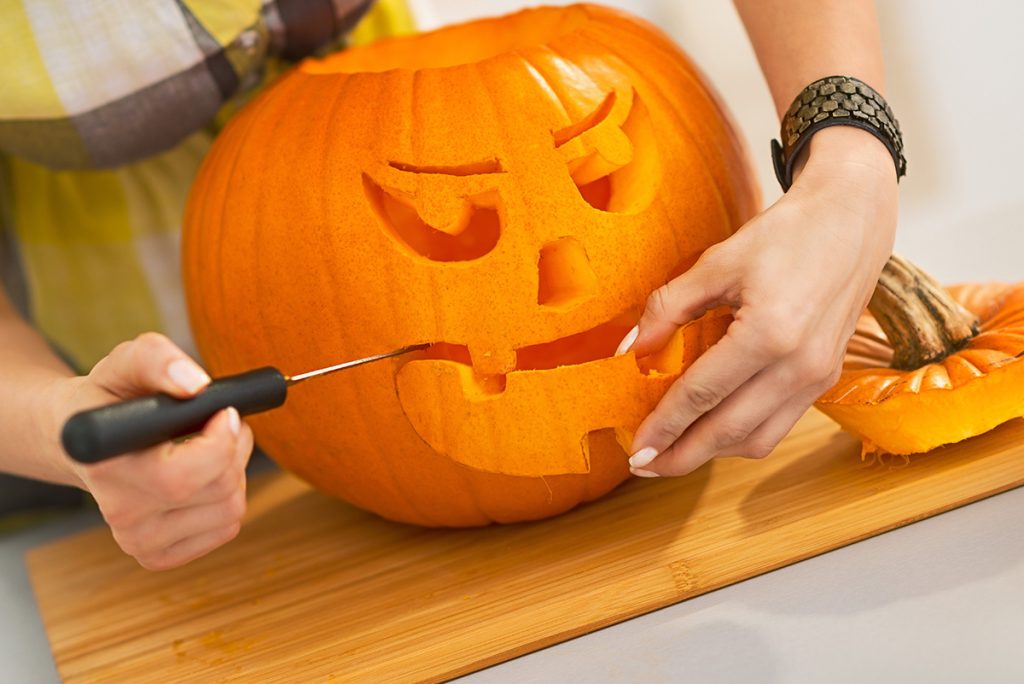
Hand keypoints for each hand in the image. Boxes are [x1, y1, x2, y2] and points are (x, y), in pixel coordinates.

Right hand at [56, 333, 252, 569]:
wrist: (84, 441)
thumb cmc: (109, 398)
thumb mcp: (126, 363)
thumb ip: (159, 360)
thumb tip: (197, 385)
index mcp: (107, 465)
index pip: (181, 477)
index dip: (220, 443)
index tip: (224, 412)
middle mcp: (120, 513)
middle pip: (220, 490)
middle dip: (236, 447)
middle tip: (224, 421)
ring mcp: (137, 541)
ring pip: (230, 511)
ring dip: (236, 471)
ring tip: (213, 445)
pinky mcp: (156, 555)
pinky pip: (225, 529)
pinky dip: (227, 498)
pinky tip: (204, 476)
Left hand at [619, 129, 897, 476]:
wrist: (852, 221)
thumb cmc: (785, 235)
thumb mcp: (716, 263)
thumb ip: (668, 308)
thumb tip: (630, 350)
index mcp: (769, 333)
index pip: (701, 395)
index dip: (663, 426)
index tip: (634, 448)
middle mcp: (799, 365)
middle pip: (727, 432)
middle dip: (681, 455)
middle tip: (644, 464)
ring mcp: (818, 377)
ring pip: (756, 440)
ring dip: (711, 453)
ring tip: (672, 451)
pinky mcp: (825, 379)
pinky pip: (778, 425)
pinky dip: (740, 436)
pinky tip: (710, 428)